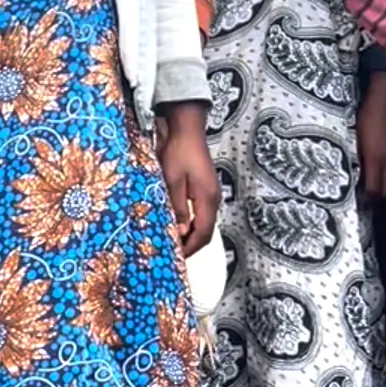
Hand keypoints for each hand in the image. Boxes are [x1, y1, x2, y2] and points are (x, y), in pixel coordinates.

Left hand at [155, 102, 218, 255]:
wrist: (187, 129)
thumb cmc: (178, 152)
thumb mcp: (172, 181)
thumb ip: (178, 208)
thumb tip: (181, 231)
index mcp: (207, 199)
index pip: (203, 234)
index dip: (190, 248)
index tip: (175, 257)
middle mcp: (213, 198)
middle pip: (206, 231)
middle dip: (191, 245)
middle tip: (172, 253)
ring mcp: (211, 192)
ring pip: (204, 222)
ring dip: (191, 234)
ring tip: (173, 240)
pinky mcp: (205, 187)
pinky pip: (201, 212)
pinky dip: (191, 222)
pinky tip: (178, 222)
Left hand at [356, 72, 385, 199]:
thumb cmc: (366, 113)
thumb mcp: (355, 136)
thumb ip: (358, 158)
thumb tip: (355, 175)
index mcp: (375, 158)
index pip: (374, 191)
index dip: (368, 200)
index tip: (360, 202)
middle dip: (379, 199)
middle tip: (369, 199)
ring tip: (379, 189)